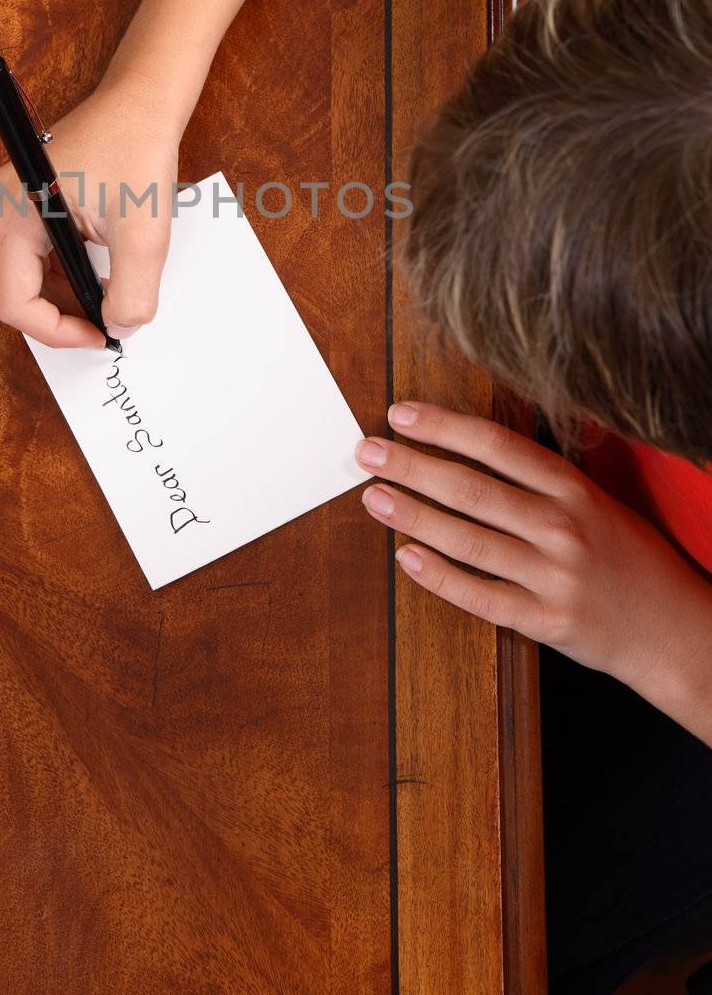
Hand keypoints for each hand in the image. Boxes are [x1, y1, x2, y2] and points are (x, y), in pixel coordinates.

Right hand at [0, 75, 177, 348]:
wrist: (141, 103)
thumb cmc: (137, 150)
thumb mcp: (143, 232)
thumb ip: (132, 292)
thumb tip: (119, 328)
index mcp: (12, 214)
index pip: (14, 302)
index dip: (57, 331)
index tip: (100, 335)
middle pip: (13, 294)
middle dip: (60, 317)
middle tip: (106, 324)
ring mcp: (6, 206)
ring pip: (24, 281)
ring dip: (64, 298)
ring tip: (109, 295)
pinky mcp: (24, 203)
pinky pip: (35, 259)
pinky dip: (66, 276)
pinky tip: (100, 273)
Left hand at [358, 402, 711, 739]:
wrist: (674, 630)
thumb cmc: (627, 557)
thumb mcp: (596, 501)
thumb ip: (540, 477)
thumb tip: (466, 445)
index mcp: (574, 490)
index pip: (498, 447)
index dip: (444, 427)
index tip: (400, 414)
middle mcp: (562, 528)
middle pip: (472, 489)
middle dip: (412, 466)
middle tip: (367, 451)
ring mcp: (553, 578)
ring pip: (468, 541)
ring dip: (412, 516)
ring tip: (373, 497)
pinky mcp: (544, 622)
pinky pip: (480, 596)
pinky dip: (438, 576)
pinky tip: (405, 556)